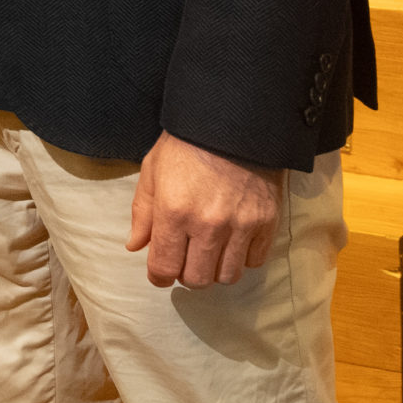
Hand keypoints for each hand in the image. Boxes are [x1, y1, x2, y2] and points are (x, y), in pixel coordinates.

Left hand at [125, 131, 282, 287]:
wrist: (233, 122)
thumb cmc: (185, 144)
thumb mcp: (152, 170)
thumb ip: (142, 212)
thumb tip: (135, 246)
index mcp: (173, 212)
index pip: (164, 267)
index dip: (158, 275)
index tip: (159, 272)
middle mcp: (208, 225)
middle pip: (197, 279)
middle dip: (186, 274)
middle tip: (185, 259)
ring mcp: (241, 226)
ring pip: (227, 276)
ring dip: (215, 269)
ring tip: (209, 251)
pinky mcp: (267, 222)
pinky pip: (255, 262)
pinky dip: (243, 258)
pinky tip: (233, 241)